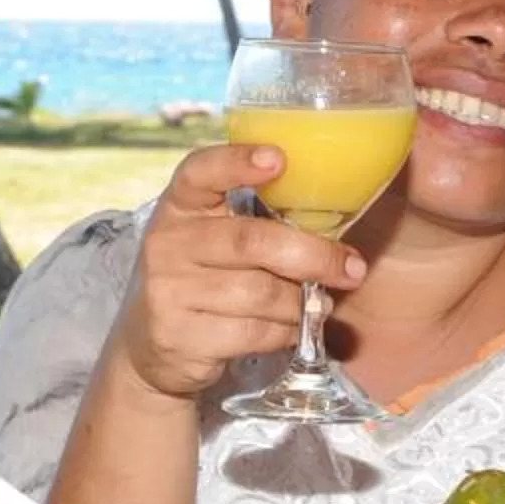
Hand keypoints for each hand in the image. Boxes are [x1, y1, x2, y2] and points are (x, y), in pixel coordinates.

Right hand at [108, 144, 367, 401]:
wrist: (153, 344)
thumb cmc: (204, 277)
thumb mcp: (216, 237)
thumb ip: (258, 221)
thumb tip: (337, 221)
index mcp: (180, 205)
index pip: (200, 172)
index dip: (237, 162)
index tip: (279, 159)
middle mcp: (168, 242)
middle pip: (251, 241)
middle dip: (312, 256)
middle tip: (351, 268)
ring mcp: (170, 291)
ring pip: (261, 293)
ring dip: (301, 302)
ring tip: (316, 303)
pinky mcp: (182, 336)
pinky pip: (255, 333)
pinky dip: (285, 333)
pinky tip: (290, 329)